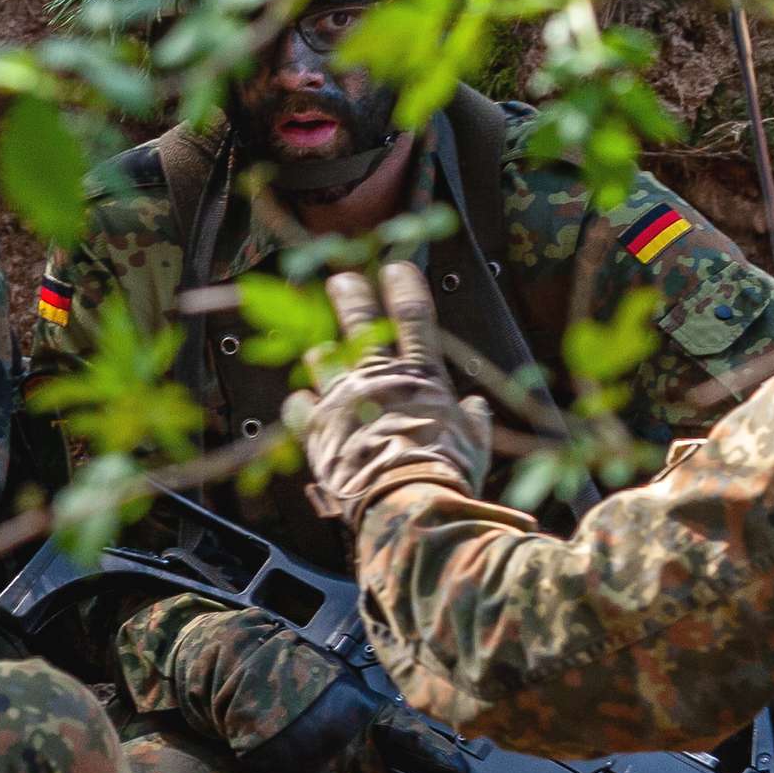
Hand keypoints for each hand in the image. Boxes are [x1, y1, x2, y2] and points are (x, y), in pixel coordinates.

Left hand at [284, 262, 491, 524]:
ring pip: (321, 357)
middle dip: (348, 294)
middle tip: (339, 280)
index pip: (414, 317)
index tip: (395, 268)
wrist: (407, 504)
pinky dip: (299, 403)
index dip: (404, 287)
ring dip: (320, 353)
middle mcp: (379, 379)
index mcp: (422, 379)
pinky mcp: (317, 429)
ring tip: (318, 351)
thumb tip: (476, 407)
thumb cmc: (447, 477)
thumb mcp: (475, 447)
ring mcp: (343, 400)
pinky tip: (302, 404)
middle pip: (358, 320)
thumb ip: (475, 422)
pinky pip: (297, 404)